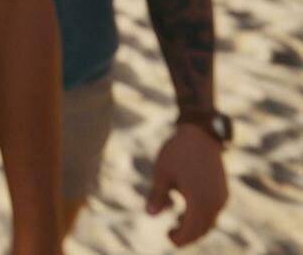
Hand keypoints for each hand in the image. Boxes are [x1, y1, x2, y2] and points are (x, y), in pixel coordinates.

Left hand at [145, 123, 227, 245]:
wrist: (201, 134)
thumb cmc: (177, 152)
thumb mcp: (162, 174)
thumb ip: (157, 196)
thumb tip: (150, 215)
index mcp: (199, 202)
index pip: (191, 231)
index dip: (179, 238)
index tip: (168, 238)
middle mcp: (214, 203)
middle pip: (202, 229)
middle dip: (187, 235)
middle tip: (171, 234)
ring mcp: (221, 197)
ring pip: (209, 222)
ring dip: (194, 226)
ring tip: (177, 222)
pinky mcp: (223, 191)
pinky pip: (213, 211)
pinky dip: (201, 216)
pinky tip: (186, 210)